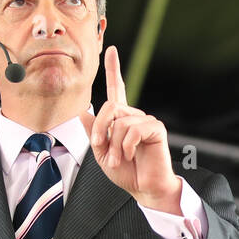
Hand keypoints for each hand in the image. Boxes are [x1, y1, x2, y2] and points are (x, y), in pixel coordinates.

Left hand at [80, 46, 180, 212]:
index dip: (114, 69)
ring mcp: (146, 121)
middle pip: (110, 107)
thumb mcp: (102, 153)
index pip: (117, 89)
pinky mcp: (156, 129)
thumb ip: (94, 133)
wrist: (144, 188)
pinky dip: (126, 145)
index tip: (110, 50)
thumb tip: (83, 112)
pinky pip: (133, 129)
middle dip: (100, 129)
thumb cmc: (127, 172)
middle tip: (102, 149)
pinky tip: (130, 155)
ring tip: (118, 159)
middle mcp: (134, 116)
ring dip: (114, 144)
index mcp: (121, 120)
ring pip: (120, 121)